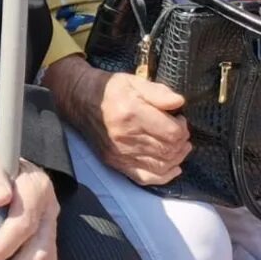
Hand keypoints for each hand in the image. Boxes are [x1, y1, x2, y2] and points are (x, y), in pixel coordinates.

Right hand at [47, 56, 189, 184]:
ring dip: (176, 157)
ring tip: (177, 146)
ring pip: (161, 165)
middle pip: (169, 150)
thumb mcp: (134, 81)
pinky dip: (164, 176)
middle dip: (181, 142)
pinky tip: (172, 167)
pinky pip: (146, 178)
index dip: (182, 127)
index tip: (178, 119)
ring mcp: (119, 153)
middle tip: (179, 132)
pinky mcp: (115, 162)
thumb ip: (158, 92)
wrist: (78, 98)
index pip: (172, 133)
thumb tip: (179, 103)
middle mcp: (125, 137)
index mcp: (132, 114)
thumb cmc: (109, 89)